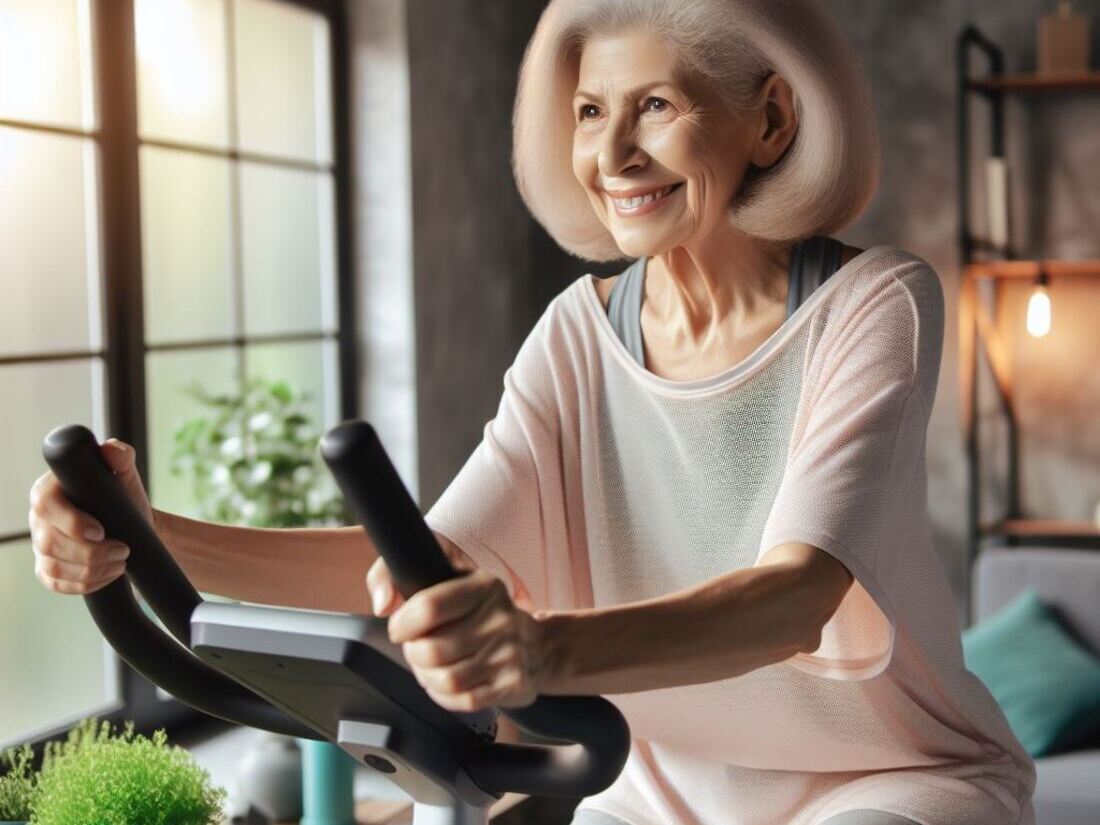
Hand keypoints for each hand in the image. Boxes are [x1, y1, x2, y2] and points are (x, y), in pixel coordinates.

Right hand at [28, 439, 152, 594]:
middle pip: (50, 542)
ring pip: (55, 567)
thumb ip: (120, 455)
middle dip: (91, 553)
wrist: (131, 526)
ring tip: (121, 561)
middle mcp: (39, 518)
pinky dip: (85, 584)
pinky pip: (56, 584)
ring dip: (92, 571)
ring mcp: (39, 544)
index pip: (45, 504)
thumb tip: (110, 450)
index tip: (100, 531)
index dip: (70, 521)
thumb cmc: (122, 496)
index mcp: (50, 489)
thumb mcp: (124, 473)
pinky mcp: (46, 568)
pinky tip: (109, 575)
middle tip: (123, 550)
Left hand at [368, 559, 546, 712]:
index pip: (431, 606)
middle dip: (414, 654)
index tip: (399, 629)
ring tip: (431, 668)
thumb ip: (396, 577)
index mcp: (484, 585)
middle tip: (418, 649)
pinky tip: (447, 684)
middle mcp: (501, 617)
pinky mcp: (513, 683)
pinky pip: (463, 701)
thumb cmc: (480, 613)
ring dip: (427, 678)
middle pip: (433, 650)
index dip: (404, 623)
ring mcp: (510, 652)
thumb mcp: (448, 579)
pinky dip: (445, 697)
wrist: (538, 646)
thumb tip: (382, 603)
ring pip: (446, 680)